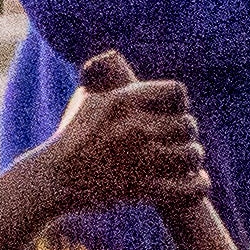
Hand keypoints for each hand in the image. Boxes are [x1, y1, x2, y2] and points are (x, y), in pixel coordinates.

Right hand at [43, 63, 207, 217]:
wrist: (52, 178)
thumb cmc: (69, 138)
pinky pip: (188, 188)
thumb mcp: (85, 100)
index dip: (181, 103)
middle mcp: (135, 127)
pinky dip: (197, 187)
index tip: (174, 113)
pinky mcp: (143, 189)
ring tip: (186, 164)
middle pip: (187, 124)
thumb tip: (117, 60)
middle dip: (186, 134)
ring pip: (191, 154)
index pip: (176, 92)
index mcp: (123, 101)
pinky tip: (196, 182)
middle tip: (179, 142)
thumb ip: (110, 83)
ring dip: (192, 159)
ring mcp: (140, 159)